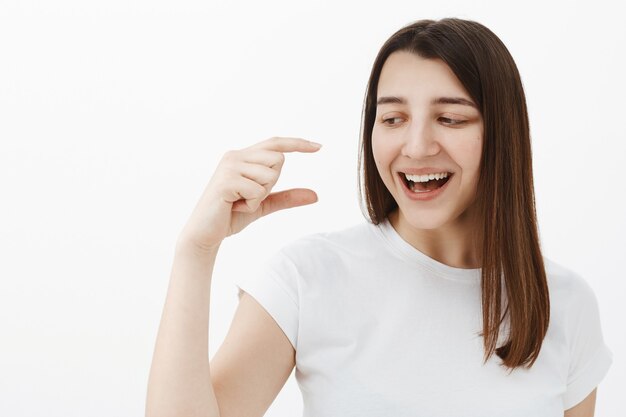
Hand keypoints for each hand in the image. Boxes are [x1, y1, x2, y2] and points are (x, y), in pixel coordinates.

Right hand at [177, 137, 321, 251]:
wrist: (205, 234)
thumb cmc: (230, 216)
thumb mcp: (263, 204)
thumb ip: (287, 197)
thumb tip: (316, 195)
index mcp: (242, 157)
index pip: (275, 143)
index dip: (298, 143)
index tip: (319, 147)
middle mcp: (235, 156)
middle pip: (278, 159)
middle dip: (272, 183)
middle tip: (249, 197)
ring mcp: (229, 166)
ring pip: (270, 175)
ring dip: (260, 196)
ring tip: (240, 203)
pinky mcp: (226, 180)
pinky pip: (258, 190)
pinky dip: (252, 204)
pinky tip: (234, 207)